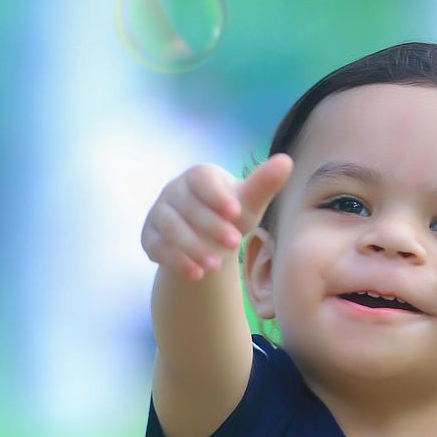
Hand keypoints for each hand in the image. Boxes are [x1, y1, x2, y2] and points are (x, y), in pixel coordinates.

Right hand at [141, 153, 293, 279]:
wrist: (206, 242)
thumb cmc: (230, 217)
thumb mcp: (248, 204)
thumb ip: (263, 184)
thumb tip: (286, 161)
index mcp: (198, 176)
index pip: (201, 179)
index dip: (217, 195)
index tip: (236, 212)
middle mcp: (174, 190)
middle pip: (188, 206)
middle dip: (211, 225)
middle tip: (234, 243)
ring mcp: (159, 213)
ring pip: (171, 228)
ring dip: (193, 247)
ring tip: (215, 267)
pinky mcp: (150, 237)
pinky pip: (158, 247)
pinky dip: (176, 261)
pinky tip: (195, 274)